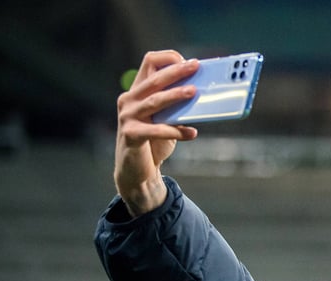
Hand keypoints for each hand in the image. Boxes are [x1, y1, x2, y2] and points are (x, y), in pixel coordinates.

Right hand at [114, 50, 199, 215]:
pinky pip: (155, 130)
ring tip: (193, 93)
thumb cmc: (154, 142)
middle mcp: (129, 100)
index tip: (189, 63)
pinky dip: (175, 131)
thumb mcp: (166, 119)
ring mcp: (127, 116)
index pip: (149, 62)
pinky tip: (191, 133)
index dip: (168, 59)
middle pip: (154, 79)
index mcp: (138, 90)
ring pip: (154, 100)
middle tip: (195, 67)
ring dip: (175, 95)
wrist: (137, 171)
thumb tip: (202, 93)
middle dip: (176, 71)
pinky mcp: (131, 134)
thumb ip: (176, 106)